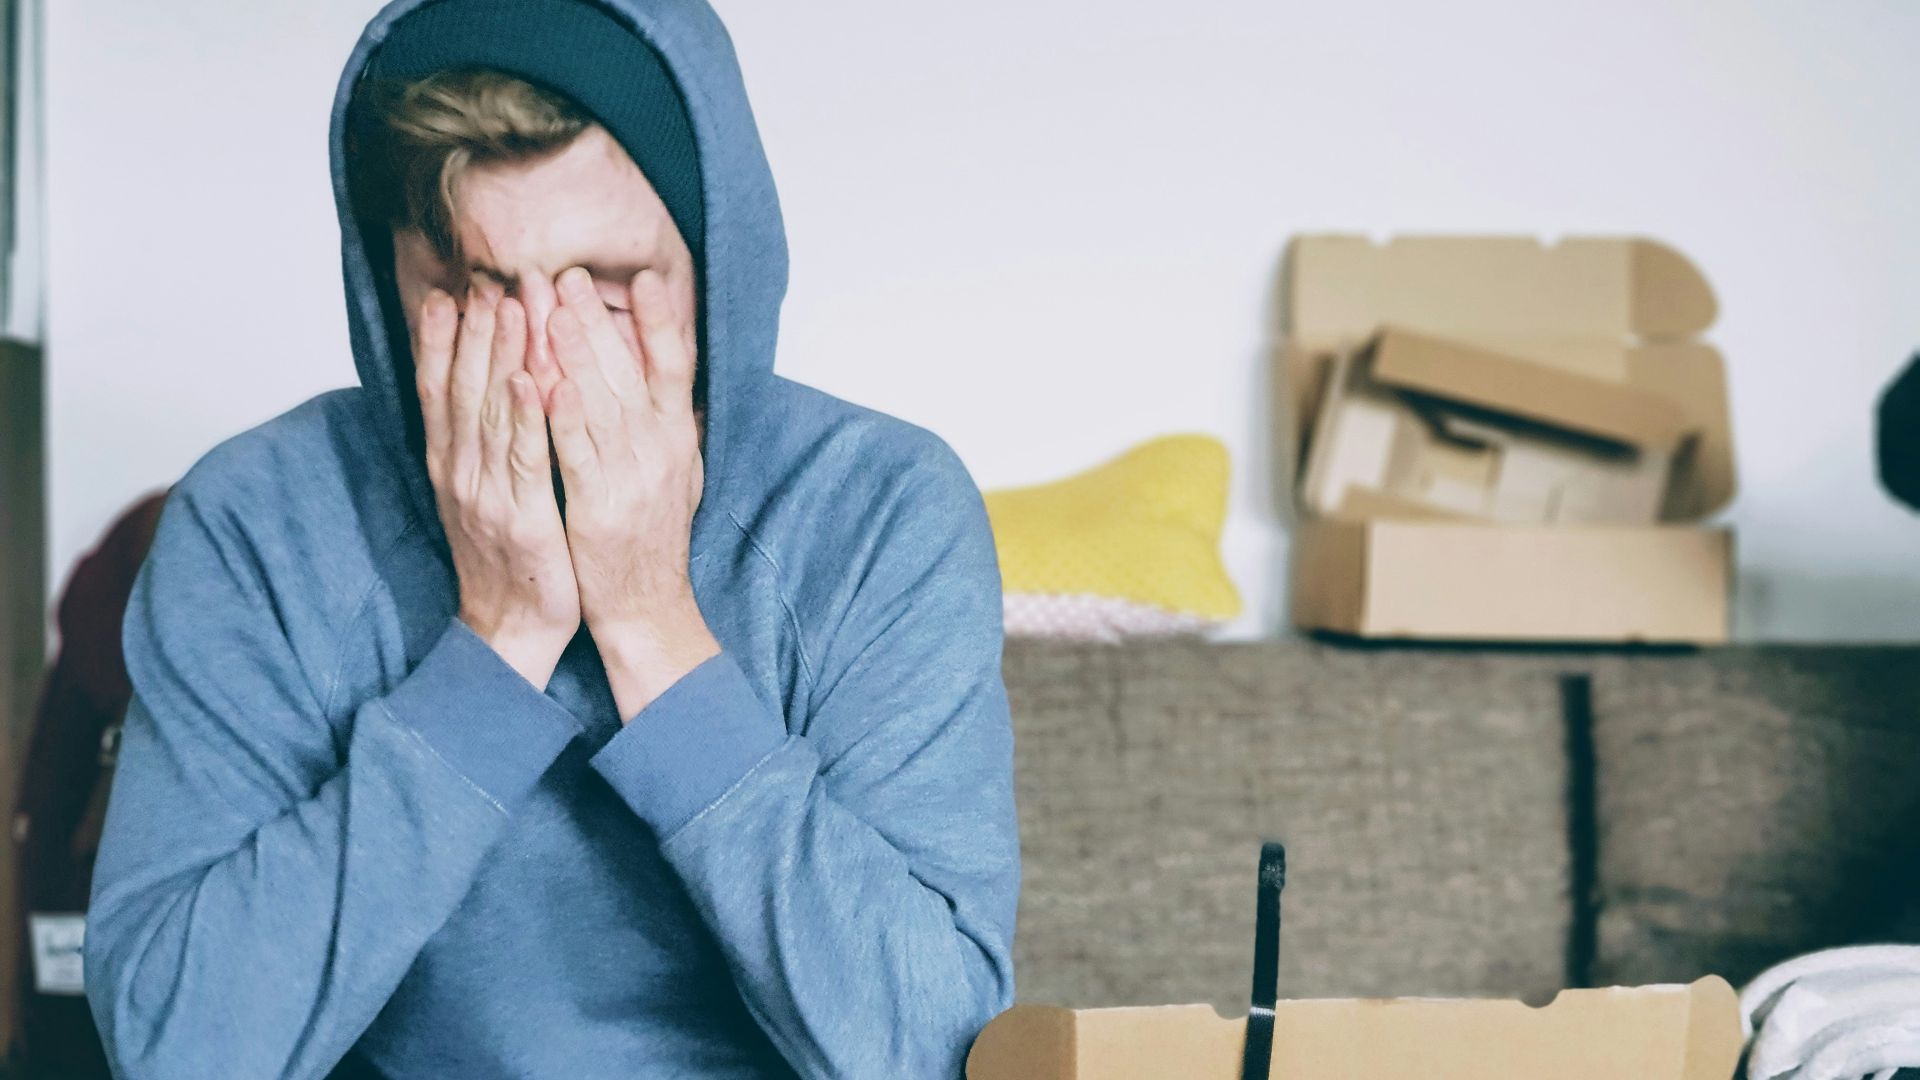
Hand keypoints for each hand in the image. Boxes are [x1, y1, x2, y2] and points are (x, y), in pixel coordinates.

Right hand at [415, 276, 580, 689]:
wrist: (511, 628)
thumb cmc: (507, 558)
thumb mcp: (482, 493)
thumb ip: (479, 443)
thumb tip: (482, 389)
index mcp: (450, 464)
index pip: (439, 389)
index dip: (442, 340)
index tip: (449, 290)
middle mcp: (460, 472)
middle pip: (462, 388)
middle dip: (474, 330)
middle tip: (486, 278)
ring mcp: (487, 494)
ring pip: (490, 412)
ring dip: (499, 355)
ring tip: (510, 305)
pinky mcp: (522, 517)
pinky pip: (523, 458)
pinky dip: (523, 416)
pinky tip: (528, 379)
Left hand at [545, 265, 716, 712]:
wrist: (647, 608)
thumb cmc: (652, 539)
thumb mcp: (678, 473)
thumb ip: (669, 424)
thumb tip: (671, 375)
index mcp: (678, 438)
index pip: (676, 365)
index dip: (661, 320)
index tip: (644, 276)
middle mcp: (661, 451)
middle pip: (629, 371)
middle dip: (595, 319)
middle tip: (566, 273)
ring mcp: (632, 478)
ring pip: (600, 402)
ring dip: (574, 352)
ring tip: (548, 306)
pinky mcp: (599, 507)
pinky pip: (577, 453)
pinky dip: (562, 416)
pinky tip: (542, 381)